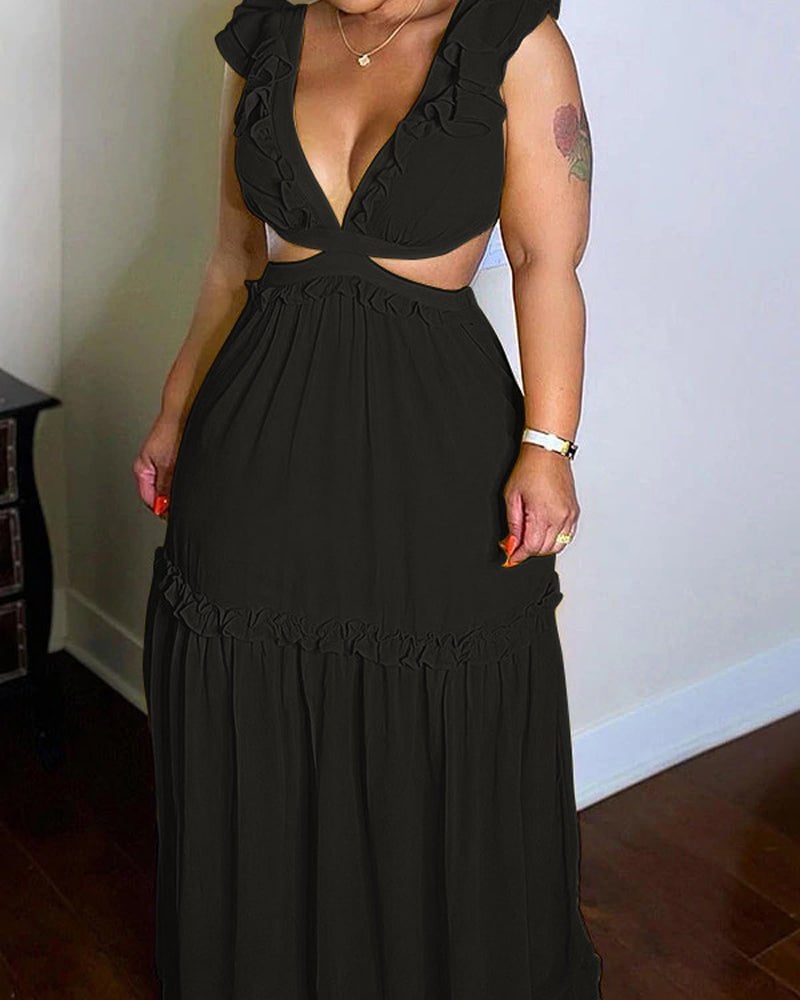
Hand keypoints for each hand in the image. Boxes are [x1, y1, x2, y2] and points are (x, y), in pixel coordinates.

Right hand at [132, 412, 182, 518]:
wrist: (182, 412)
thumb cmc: (171, 431)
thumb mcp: (168, 465)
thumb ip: (165, 487)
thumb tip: (165, 506)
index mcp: (142, 470)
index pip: (149, 500)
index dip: (162, 509)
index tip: (173, 514)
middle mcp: (149, 468)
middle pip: (158, 494)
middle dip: (170, 500)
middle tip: (183, 503)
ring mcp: (160, 463)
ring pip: (168, 486)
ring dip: (177, 490)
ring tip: (186, 485)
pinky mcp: (170, 458)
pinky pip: (175, 476)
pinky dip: (182, 480)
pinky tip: (189, 476)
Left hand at [500, 444, 579, 564]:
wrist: (548, 452)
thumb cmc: (530, 468)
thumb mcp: (512, 497)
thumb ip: (513, 525)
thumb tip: (511, 544)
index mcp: (543, 514)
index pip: (531, 547)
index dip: (518, 554)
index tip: (511, 556)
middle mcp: (560, 517)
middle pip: (544, 549)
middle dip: (528, 550)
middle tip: (515, 544)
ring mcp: (570, 515)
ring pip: (557, 546)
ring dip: (542, 546)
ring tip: (529, 537)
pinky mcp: (575, 512)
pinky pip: (567, 536)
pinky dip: (555, 539)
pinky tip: (544, 532)